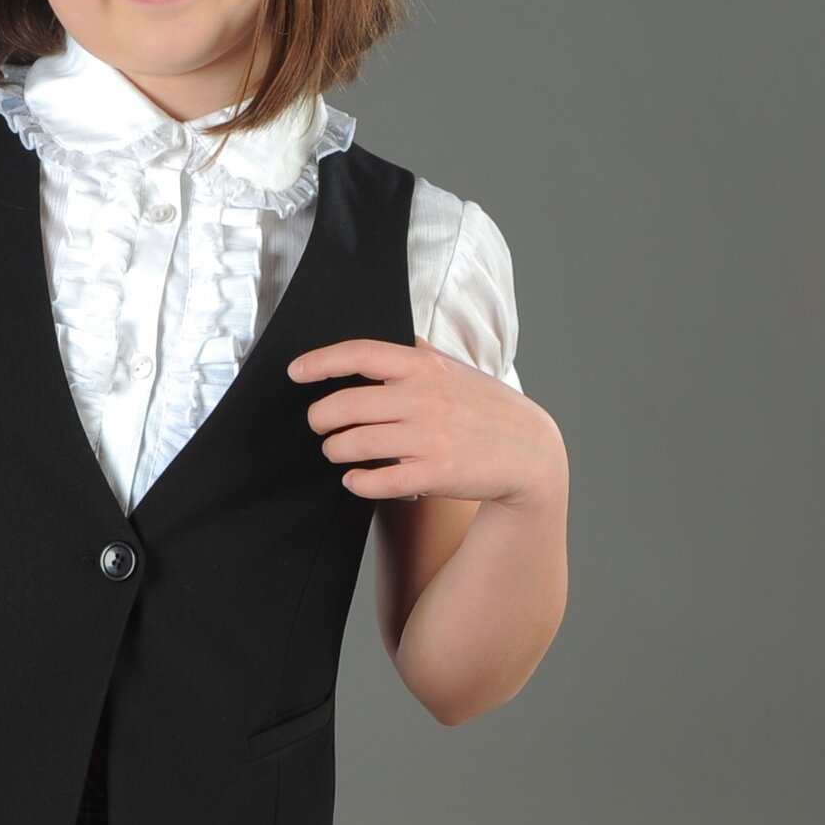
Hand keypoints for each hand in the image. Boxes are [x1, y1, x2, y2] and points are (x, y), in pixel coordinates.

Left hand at [286, 335, 564, 508]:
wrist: (529, 452)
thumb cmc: (484, 407)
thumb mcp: (454, 368)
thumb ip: (416, 352)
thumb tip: (376, 343)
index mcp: (424, 366)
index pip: (359, 353)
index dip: (320, 361)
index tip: (295, 372)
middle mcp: (423, 398)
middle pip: (344, 404)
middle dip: (320, 417)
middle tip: (319, 424)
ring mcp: (428, 437)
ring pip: (353, 443)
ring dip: (334, 449)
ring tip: (336, 449)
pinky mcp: (433, 474)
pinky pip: (376, 480)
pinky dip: (357, 481)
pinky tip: (355, 479)